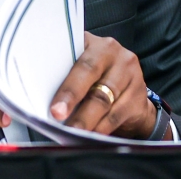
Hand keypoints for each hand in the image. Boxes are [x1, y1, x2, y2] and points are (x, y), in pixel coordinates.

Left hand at [49, 32, 169, 139]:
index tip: (53, 104)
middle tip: (58, 115)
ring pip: (104, 99)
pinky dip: (101, 127)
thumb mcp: (83, 67)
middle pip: (91, 75)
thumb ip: (67, 73)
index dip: (66, 82)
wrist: (130, 91)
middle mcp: (114, 53)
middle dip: (72, 98)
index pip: (77, 58)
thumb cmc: (97, 78)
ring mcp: (130, 73)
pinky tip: (90, 135)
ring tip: (72, 131)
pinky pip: (116, 115)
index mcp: (95, 43)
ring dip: (86, 118)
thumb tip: (41, 95)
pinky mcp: (139, 95)